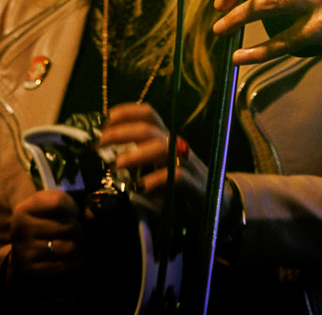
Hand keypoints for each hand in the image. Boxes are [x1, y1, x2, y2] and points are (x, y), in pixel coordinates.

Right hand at [9, 189, 85, 284]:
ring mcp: (25, 250)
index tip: (75, 213)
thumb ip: (71, 206)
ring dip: (80, 247)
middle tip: (78, 233)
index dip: (73, 208)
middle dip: (79, 230)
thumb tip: (93, 216)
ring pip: (70, 248)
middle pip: (69, 226)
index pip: (59, 202)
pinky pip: (66, 266)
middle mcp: (21, 228)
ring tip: (77, 245)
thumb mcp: (50, 209)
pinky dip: (77, 263)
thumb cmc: (42, 224)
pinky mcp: (32, 269)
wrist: (22, 251)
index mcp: (25, 208)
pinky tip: (76, 259)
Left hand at [100, 104, 239, 248]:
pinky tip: (142, 187)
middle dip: (123, 132)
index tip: (105, 119)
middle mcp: (177, 149)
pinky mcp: (196, 187)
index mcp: (166, 143)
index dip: (127, 113)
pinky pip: (177, 176)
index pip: (148, 117)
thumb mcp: (157, 178)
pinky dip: (157, 179)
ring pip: (163, 147)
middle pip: (150, 129)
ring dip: (138, 153)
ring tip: (117, 164)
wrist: (221, 208)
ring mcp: (188, 166)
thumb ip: (138, 172)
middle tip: (100, 142)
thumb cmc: (182, 192)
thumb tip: (109, 169)